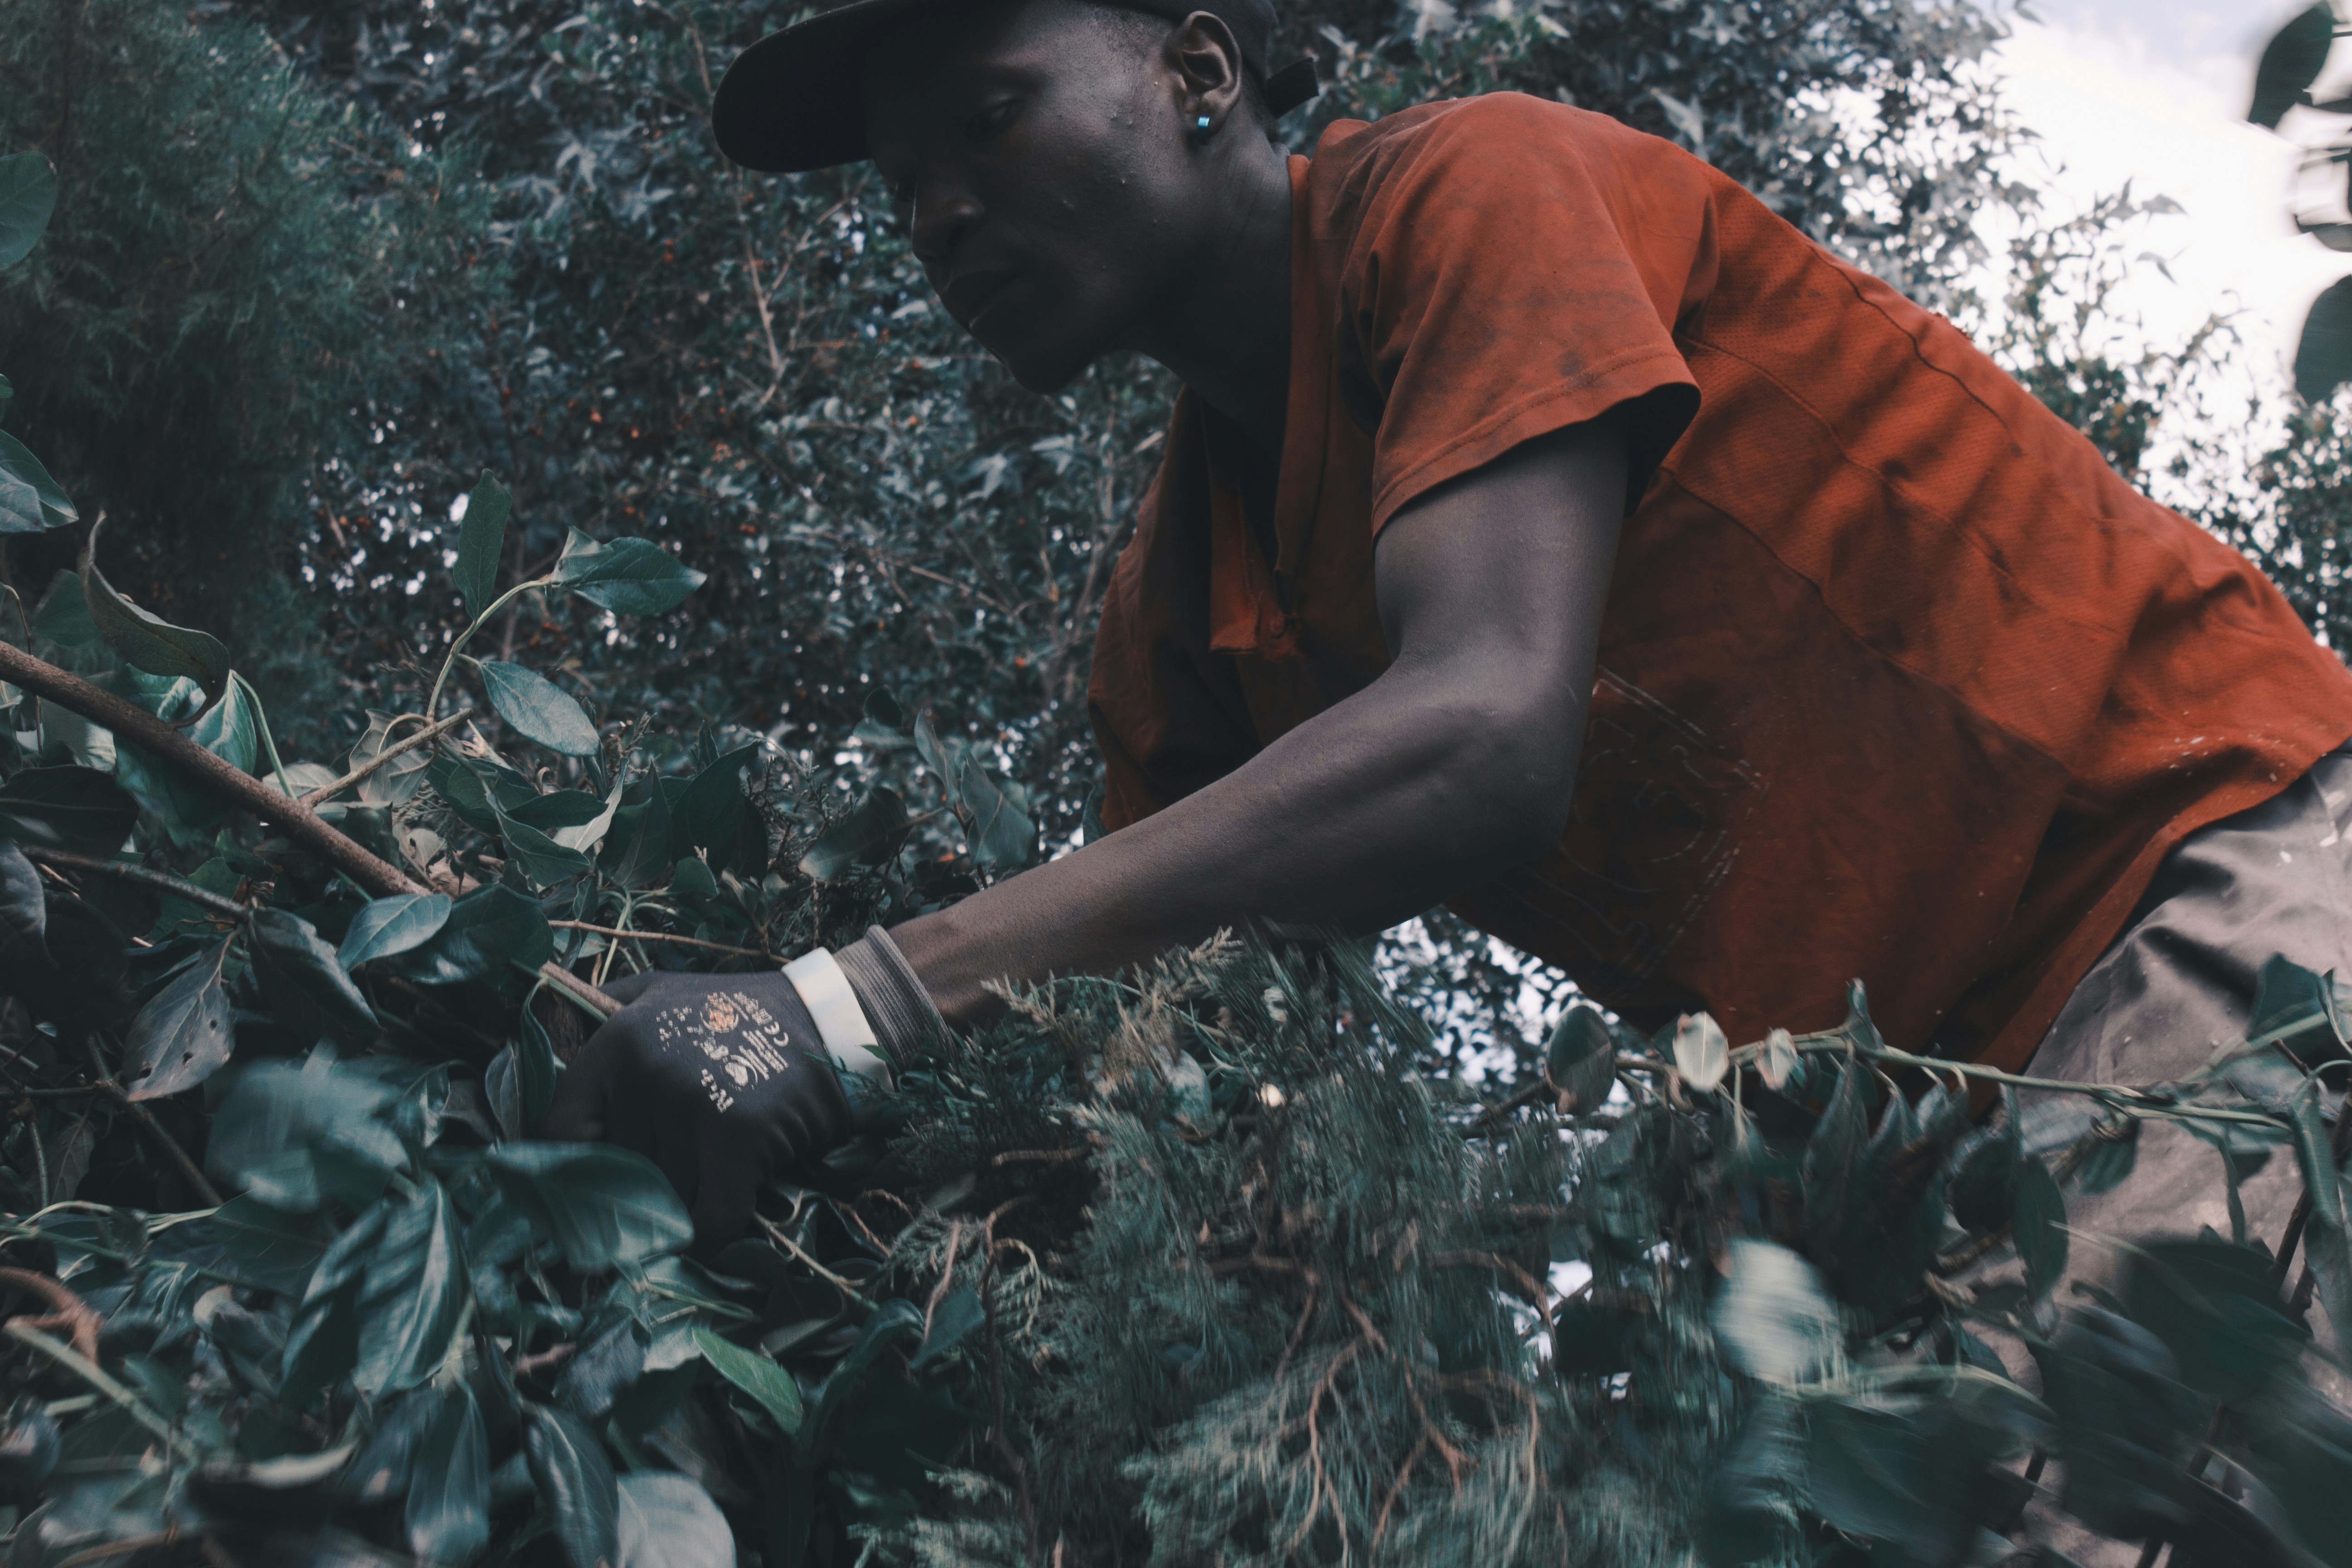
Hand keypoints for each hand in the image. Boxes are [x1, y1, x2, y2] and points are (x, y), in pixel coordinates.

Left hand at [541, 968, 851, 1245]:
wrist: (831, 1019)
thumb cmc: (739, 1012)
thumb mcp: (659, 992)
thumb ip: (603, 1015)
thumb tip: (550, 1058)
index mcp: (616, 1040)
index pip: (559, 1133)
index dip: (573, 1169)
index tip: (593, 1187)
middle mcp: (645, 1070)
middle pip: (621, 1174)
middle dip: (648, 1183)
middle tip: (682, 1168)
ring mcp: (693, 1102)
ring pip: (666, 1199)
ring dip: (688, 1203)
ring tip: (715, 1174)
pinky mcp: (739, 1136)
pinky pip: (710, 1219)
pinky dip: (713, 1236)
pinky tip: (721, 1226)